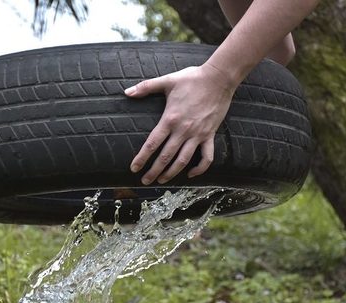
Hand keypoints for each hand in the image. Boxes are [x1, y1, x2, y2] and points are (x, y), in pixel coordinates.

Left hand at [125, 63, 238, 184]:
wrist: (219, 78)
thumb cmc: (192, 78)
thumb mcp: (167, 81)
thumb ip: (146, 87)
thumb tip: (127, 92)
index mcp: (170, 119)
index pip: (152, 144)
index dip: (142, 158)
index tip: (134, 168)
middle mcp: (183, 130)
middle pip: (165, 157)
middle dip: (153, 171)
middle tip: (145, 181)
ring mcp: (198, 134)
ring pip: (183, 160)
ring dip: (172, 173)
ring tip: (162, 180)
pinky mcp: (210, 135)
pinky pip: (207, 157)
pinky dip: (199, 169)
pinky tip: (190, 174)